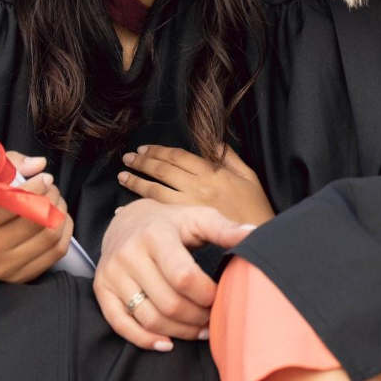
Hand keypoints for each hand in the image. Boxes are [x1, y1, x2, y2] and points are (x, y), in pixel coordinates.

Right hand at [0, 151, 73, 283]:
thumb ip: (9, 167)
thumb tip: (38, 165)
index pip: (11, 205)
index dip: (34, 188)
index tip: (44, 178)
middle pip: (37, 220)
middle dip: (52, 198)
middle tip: (52, 188)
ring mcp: (7, 267)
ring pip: (50, 235)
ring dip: (61, 213)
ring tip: (57, 202)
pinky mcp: (22, 276)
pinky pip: (57, 251)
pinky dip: (65, 231)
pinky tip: (61, 219)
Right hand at [93, 200, 252, 350]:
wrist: (128, 220)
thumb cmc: (171, 222)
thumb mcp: (198, 217)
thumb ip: (225, 229)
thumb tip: (253, 235)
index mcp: (156, 234)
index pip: (183, 276)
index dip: (206, 294)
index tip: (221, 296)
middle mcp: (129, 253)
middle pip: (168, 302)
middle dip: (196, 317)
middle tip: (213, 319)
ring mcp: (113, 273)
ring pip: (148, 317)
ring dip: (178, 332)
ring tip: (199, 330)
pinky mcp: (101, 289)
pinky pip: (121, 324)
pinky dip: (144, 339)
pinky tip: (167, 342)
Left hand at [119, 145, 274, 226]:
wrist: (258, 238)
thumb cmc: (255, 208)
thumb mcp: (248, 176)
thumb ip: (229, 157)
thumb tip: (213, 142)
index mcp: (212, 172)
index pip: (178, 156)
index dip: (159, 151)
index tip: (144, 149)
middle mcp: (197, 186)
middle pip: (163, 170)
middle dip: (143, 162)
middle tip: (128, 159)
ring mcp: (189, 206)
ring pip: (156, 190)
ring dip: (137, 182)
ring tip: (123, 176)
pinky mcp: (185, 224)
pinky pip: (157, 213)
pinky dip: (140, 208)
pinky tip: (126, 209)